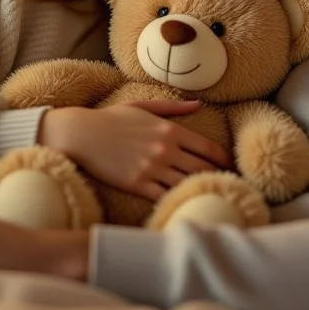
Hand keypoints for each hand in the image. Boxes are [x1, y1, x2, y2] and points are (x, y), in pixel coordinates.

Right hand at [39, 99, 231, 201]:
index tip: (228, 167)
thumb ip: (173, 107)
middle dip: (216, 177)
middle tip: (223, 185)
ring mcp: (152, 168)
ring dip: (198, 191)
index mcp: (169, 129)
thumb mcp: (142, 107)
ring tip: (206, 197)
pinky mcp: (138, 184)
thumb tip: (199, 104)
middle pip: (203, 169)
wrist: (80, 134)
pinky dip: (176, 202)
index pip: (208, 148)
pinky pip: (165, 197)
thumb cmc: (110, 119)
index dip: (223, 160)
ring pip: (187, 184)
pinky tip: (182, 205)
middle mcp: (165, 149)